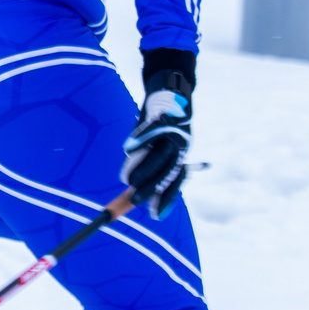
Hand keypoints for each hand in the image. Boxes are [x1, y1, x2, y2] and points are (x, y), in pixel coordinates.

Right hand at [121, 74, 193, 216]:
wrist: (172, 93)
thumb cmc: (163, 126)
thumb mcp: (161, 149)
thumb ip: (151, 170)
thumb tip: (134, 198)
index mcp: (180, 157)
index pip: (174, 182)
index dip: (166, 199)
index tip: (155, 216)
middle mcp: (179, 147)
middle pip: (166, 171)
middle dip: (150, 187)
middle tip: (135, 199)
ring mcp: (172, 133)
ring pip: (157, 155)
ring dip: (141, 168)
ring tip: (128, 179)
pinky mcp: (163, 117)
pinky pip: (150, 132)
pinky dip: (139, 140)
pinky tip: (129, 149)